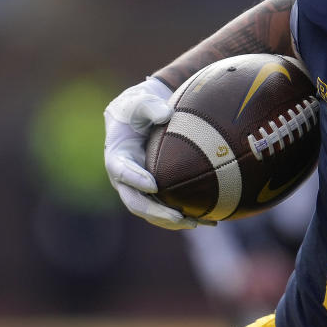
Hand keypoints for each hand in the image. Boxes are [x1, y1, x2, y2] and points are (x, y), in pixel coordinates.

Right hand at [104, 77, 202, 228]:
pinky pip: (168, 209)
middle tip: (178, 217)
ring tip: (197, 224)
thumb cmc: (140, 108)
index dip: (136, 179)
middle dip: (156, 212)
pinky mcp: (156, 192)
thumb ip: (151, 106)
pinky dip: (185, 217)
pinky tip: (209, 221)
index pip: (123, 171)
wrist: (141, 117)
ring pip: (153, 212)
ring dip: (173, 221)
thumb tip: (167, 114)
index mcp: (117, 157)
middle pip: (136, 202)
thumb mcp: (141, 102)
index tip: (153, 185)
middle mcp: (125, 179)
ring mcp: (140, 188)